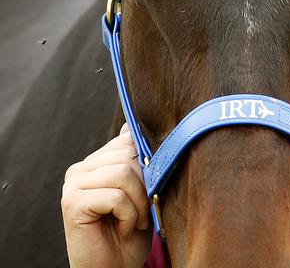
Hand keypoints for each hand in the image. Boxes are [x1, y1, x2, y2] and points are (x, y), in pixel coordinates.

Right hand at [61, 124, 151, 267]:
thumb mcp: (140, 190)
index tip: (149, 190)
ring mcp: (73, 185)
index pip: (129, 141)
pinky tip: (123, 228)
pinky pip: (116, 196)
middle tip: (142, 212)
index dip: (148, 165)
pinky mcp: (72, 203)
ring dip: (138, 203)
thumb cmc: (130, 232)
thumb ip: (135, 161)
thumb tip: (131, 125)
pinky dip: (129, 215)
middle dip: (145, 186)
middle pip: (128, 155)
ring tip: (134, 221)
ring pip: (123, 173)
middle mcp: (80, 169)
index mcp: (96, 162)